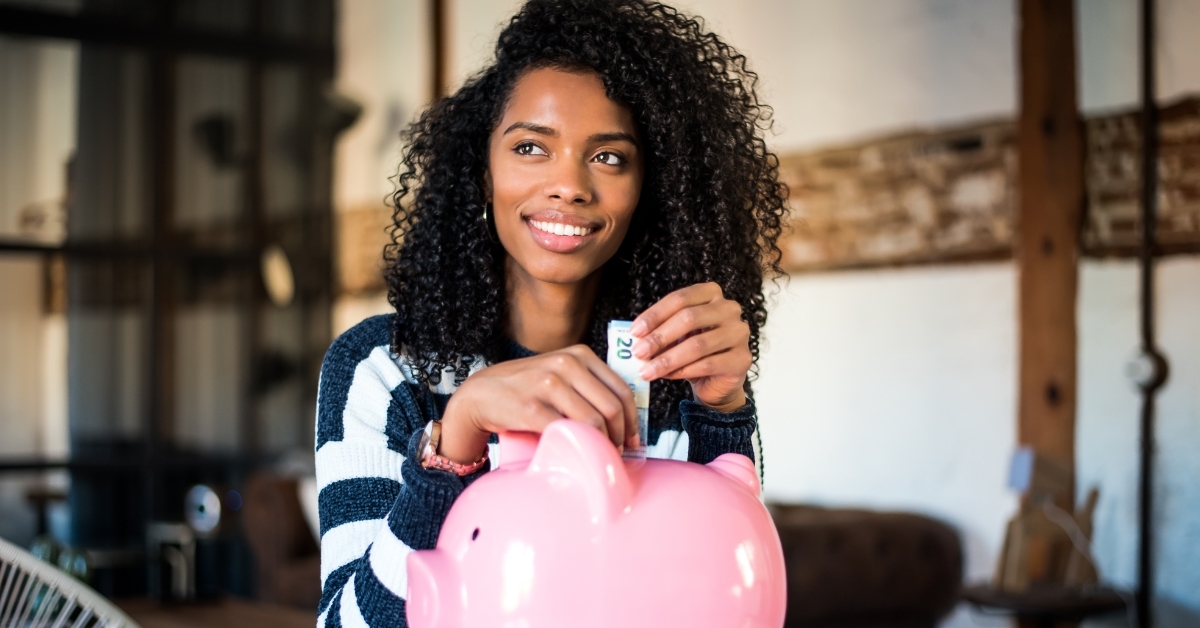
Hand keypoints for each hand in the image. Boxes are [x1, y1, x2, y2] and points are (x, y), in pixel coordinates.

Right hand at [438, 345, 638, 463]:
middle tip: (620, 454)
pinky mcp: (531, 407)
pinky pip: (568, 430)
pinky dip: (580, 446)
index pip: (621, 389)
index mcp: (579, 354)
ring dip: (604, 444)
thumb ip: (588, 384)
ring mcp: (547, 384)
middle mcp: (565, 364)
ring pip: (593, 420)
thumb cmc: (525, 387)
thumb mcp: (559, 372)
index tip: (634, 439)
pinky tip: (581, 455)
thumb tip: (624, 417)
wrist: (481, 394)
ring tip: (602, 457)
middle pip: (611, 406)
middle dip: (622, 436)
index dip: (632, 419)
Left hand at [630, 282, 750, 412]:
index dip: (655, 315)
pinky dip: (684, 371)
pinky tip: (668, 376)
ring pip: (698, 344)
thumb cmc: (693, 351)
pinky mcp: (742, 359)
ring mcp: (739, 333)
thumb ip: (660, 331)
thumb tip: (637, 338)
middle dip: (659, 337)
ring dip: (668, 359)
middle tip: (638, 352)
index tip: (635, 332)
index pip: (680, 298)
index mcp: (711, 293)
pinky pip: (708, 364)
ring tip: (647, 370)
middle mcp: (729, 309)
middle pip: (689, 318)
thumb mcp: (675, 335)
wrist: (716, 380)